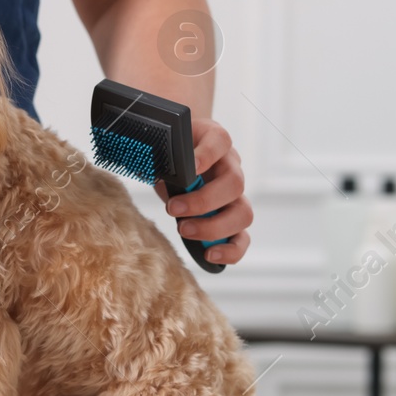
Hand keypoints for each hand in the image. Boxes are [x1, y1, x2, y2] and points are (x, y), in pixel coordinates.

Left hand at [154, 118, 251, 265]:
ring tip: (184, 230)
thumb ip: (159, 156)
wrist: (180, 157)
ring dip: (214, 227)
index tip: (190, 168)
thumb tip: (152, 173)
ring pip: (243, 213)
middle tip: (172, 209)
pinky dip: (230, 251)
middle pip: (235, 183)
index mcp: (215, 140)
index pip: (220, 141)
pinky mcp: (232, 218)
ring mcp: (236, 194)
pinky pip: (242, 238)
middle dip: (203, 201)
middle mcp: (231, 167)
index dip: (208, 155)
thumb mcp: (163, 148)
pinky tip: (208, 255)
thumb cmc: (172, 153)